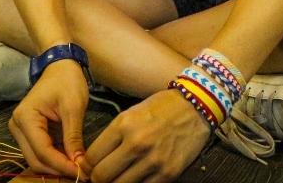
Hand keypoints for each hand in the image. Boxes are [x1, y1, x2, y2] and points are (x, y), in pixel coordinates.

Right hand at [8, 59, 88, 177]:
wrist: (60, 66)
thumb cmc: (67, 80)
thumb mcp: (74, 107)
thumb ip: (73, 137)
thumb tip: (79, 164)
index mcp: (25, 118)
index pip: (42, 151)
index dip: (62, 165)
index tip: (82, 173)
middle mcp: (17, 126)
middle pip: (36, 160)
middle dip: (58, 169)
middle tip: (82, 174)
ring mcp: (20, 130)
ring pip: (37, 159)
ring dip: (56, 166)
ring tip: (78, 167)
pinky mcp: (28, 132)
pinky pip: (40, 152)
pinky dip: (55, 158)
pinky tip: (71, 159)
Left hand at [80, 88, 210, 182]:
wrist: (195, 107)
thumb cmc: (161, 107)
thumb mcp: (130, 113)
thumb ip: (112, 136)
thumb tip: (94, 160)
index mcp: (123, 125)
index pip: (92, 157)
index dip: (87, 167)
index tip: (89, 169)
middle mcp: (136, 143)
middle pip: (102, 176)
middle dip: (97, 179)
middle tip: (100, 177)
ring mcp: (153, 160)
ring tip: (118, 178)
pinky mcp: (168, 173)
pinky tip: (135, 178)